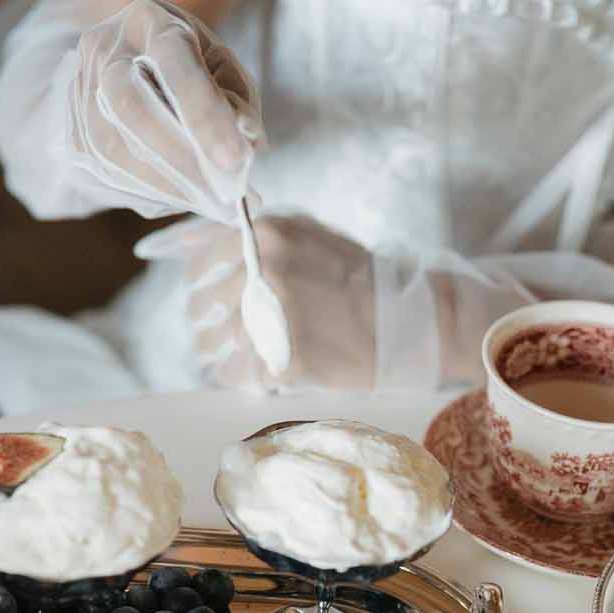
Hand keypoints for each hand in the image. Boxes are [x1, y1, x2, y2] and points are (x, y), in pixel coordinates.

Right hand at [71, 0, 262, 221]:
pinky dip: (150, 193)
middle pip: (130, 107)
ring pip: (113, 149)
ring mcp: (80, 89)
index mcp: (149, 20)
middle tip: (224, 194)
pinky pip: (105, 172)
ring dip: (167, 186)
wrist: (132, 61)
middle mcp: (105, 49)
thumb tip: (245, 148)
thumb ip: (239, 102)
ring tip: (211, 201)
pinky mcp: (72, 129)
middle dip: (180, 159)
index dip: (204, 115)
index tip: (235, 161)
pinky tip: (181, 196)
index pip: (174, 64)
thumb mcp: (224, 67)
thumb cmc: (191, 65)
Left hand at [137, 212, 378, 390]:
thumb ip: (260, 240)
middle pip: (205, 306)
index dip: (201, 286)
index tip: (207, 301)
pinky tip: (255, 376)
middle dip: (209, 326)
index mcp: (269, 235)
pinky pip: (239, 372)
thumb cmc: (362, 279)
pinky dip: (240, 377)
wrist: (412, 319)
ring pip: (217, 342)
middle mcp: (265, 270)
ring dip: (221, 355)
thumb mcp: (310, 237)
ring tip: (236, 360)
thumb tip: (201, 245)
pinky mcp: (286, 357)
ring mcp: (275, 315)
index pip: (203, 262)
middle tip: (220, 340)